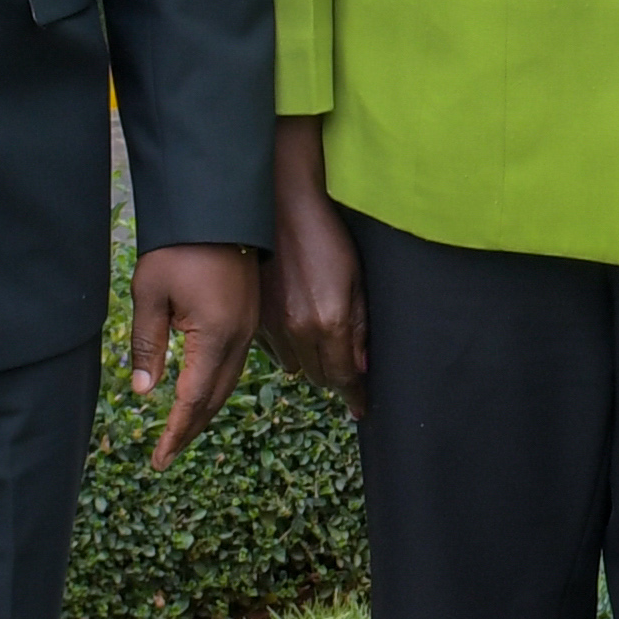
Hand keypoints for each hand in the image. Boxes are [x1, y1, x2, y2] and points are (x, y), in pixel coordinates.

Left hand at [129, 241, 258, 464]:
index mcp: (216, 336)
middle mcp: (240, 338)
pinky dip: (217, 387)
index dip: (176, 432)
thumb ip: (147, 346)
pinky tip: (202, 392)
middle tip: (166, 455)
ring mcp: (249, 328)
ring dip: (205, 410)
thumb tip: (143, 391)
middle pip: (216, 398)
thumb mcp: (149, 296)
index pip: (193, 398)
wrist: (217, 208)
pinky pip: (236, 364)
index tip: (160, 459)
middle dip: (190, 429)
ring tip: (181, 431)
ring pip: (229, 383)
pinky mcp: (250, 317)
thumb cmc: (178, 247)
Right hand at [257, 115, 363, 400]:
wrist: (282, 211)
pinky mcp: (255, 317)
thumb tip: (362, 366)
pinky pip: (274, 351)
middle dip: (337, 379)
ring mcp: (273, 325)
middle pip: (321, 376)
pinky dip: (289, 350)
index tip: (363, 407)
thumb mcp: (356, 280)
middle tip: (349, 375)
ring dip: (313, 364)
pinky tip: (299, 334)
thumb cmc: (327, 238)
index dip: (355, 395)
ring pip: (297, 367)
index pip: (345, 376)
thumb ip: (360, 327)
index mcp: (329, 322)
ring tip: (324, 350)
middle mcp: (299, 330)